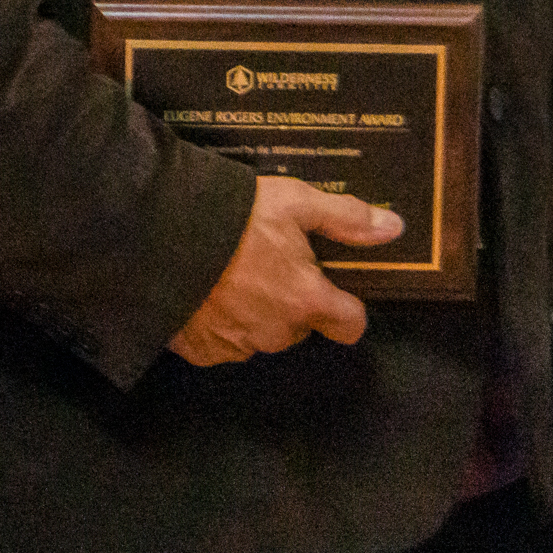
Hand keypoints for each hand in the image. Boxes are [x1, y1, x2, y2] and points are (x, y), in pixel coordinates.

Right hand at [169, 176, 397, 367]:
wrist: (158, 232)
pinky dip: (216, 323)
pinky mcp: (200, 351)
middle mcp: (276, 332)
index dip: (346, 307)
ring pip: (260, 334)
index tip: (332, 289)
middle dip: (290, 302)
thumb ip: (345, 218)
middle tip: (266, 263)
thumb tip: (394, 228)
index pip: (350, 324)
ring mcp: (236, 346)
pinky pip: (220, 343)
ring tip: (227, 273)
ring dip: (253, 313)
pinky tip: (202, 291)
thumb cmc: (232, 216)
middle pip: (299, 325)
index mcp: (306, 300)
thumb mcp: (294, 201)